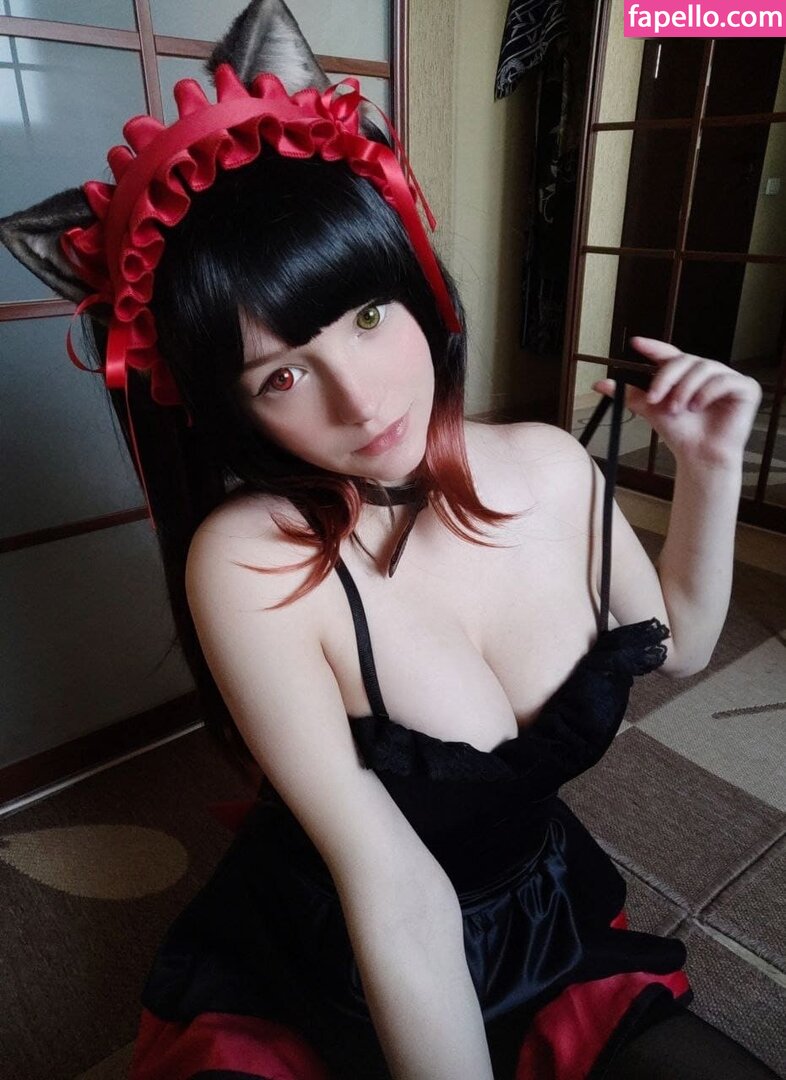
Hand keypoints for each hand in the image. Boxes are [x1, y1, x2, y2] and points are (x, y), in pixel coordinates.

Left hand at [592, 336, 762, 469]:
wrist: (699, 456)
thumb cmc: (680, 433)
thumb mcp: (651, 410)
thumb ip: (628, 394)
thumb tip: (600, 384)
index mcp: (685, 373)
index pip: (669, 354)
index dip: (653, 347)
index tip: (635, 344)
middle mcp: (706, 371)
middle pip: (684, 360)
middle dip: (666, 378)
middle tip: (655, 399)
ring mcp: (726, 377)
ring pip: (703, 368)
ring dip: (685, 389)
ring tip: (677, 409)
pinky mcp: (745, 387)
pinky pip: (724, 380)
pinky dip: (707, 393)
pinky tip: (698, 407)